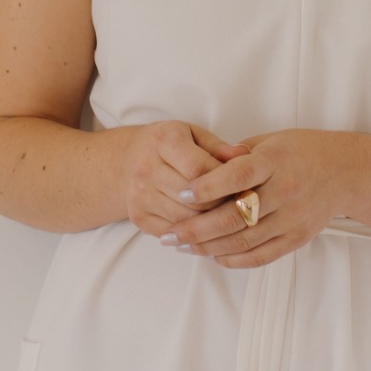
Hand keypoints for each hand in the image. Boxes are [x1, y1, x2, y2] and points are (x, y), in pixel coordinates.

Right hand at [121, 121, 249, 237]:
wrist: (126, 162)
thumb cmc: (170, 146)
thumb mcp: (194, 135)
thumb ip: (219, 147)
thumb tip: (244, 155)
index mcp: (163, 140)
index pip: (199, 168)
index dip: (224, 180)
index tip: (242, 184)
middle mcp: (147, 169)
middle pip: (194, 198)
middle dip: (222, 204)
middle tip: (241, 205)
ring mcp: (140, 196)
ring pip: (186, 220)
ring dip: (211, 223)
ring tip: (227, 216)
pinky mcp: (139, 218)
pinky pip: (173, 234)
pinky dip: (193, 235)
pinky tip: (208, 228)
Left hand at [159, 130, 355, 267]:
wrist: (346, 172)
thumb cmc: (300, 151)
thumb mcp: (269, 141)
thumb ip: (235, 157)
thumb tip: (198, 173)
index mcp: (275, 160)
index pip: (237, 176)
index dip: (207, 187)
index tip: (181, 193)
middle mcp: (285, 191)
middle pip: (236, 216)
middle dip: (197, 229)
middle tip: (169, 235)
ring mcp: (293, 218)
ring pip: (244, 241)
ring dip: (208, 247)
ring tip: (182, 247)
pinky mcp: (297, 238)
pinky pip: (261, 256)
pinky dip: (233, 259)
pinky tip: (212, 256)